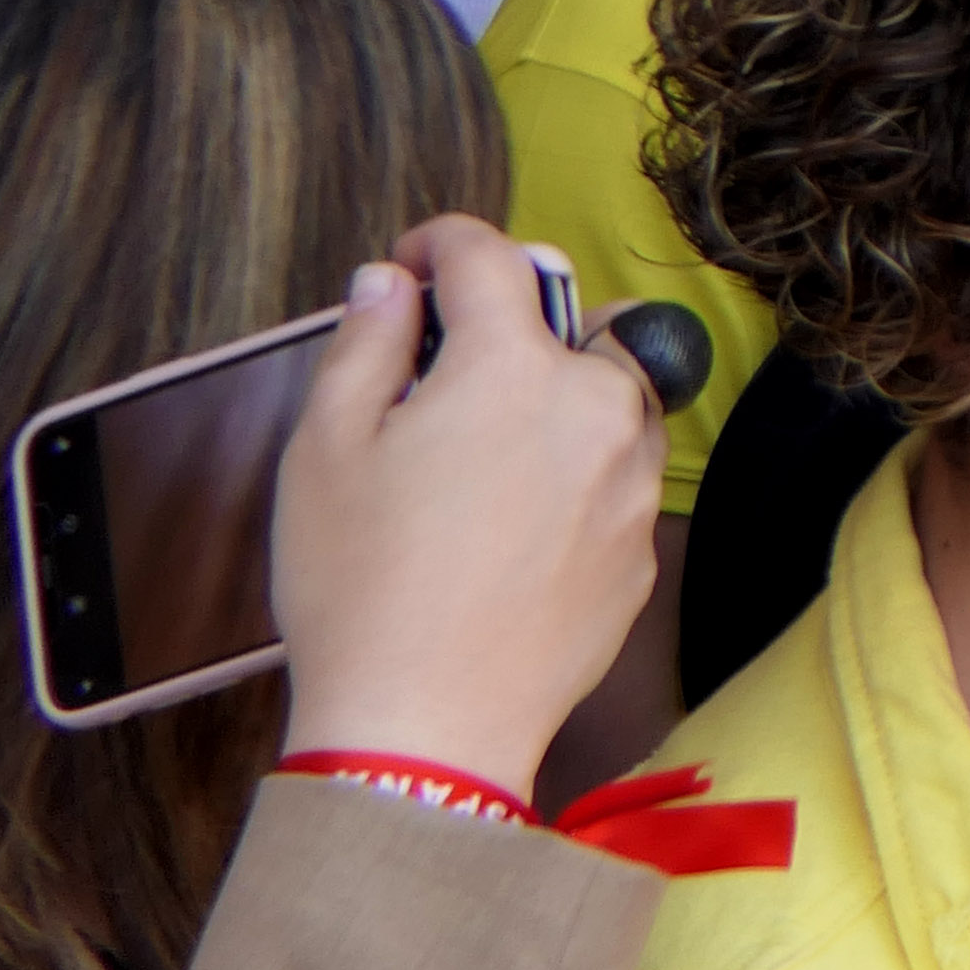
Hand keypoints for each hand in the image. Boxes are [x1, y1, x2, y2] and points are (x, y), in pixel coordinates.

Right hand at [270, 218, 670, 795]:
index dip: (442, 243)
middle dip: (510, 326)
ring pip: (612, 394)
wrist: (428, 727)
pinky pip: (618, 473)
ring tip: (477, 454)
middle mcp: (598, 408)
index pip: (492, 256)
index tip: (410, 262)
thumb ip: (364, 343)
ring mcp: (635, 481)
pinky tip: (508, 523)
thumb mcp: (325, 449)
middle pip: (572, 319)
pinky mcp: (644, 546)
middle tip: (438, 374)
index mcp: (516, 368)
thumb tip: (390, 284)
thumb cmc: (362, 589)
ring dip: (557, 395)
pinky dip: (574, 470)